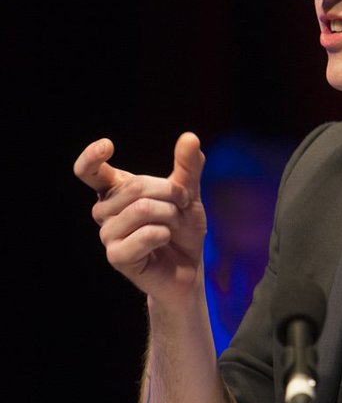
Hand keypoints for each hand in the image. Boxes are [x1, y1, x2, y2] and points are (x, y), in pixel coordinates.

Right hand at [74, 133, 206, 307]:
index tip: (107, 145)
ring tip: (172, 227)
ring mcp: (107, 234)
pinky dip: (165, 234)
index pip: (89, 171)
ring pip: (143, 209)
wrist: (187, 266)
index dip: (91, 156)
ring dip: (170, 216)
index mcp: (114, 191)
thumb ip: (188, 167)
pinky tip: (164, 241)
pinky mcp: (116, 256)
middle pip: (135, 187)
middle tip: (181, 206)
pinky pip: (146, 234)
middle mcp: (104, 211)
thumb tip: (190, 136)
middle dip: (170, 193)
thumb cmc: (182, 227)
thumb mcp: (188, 193)